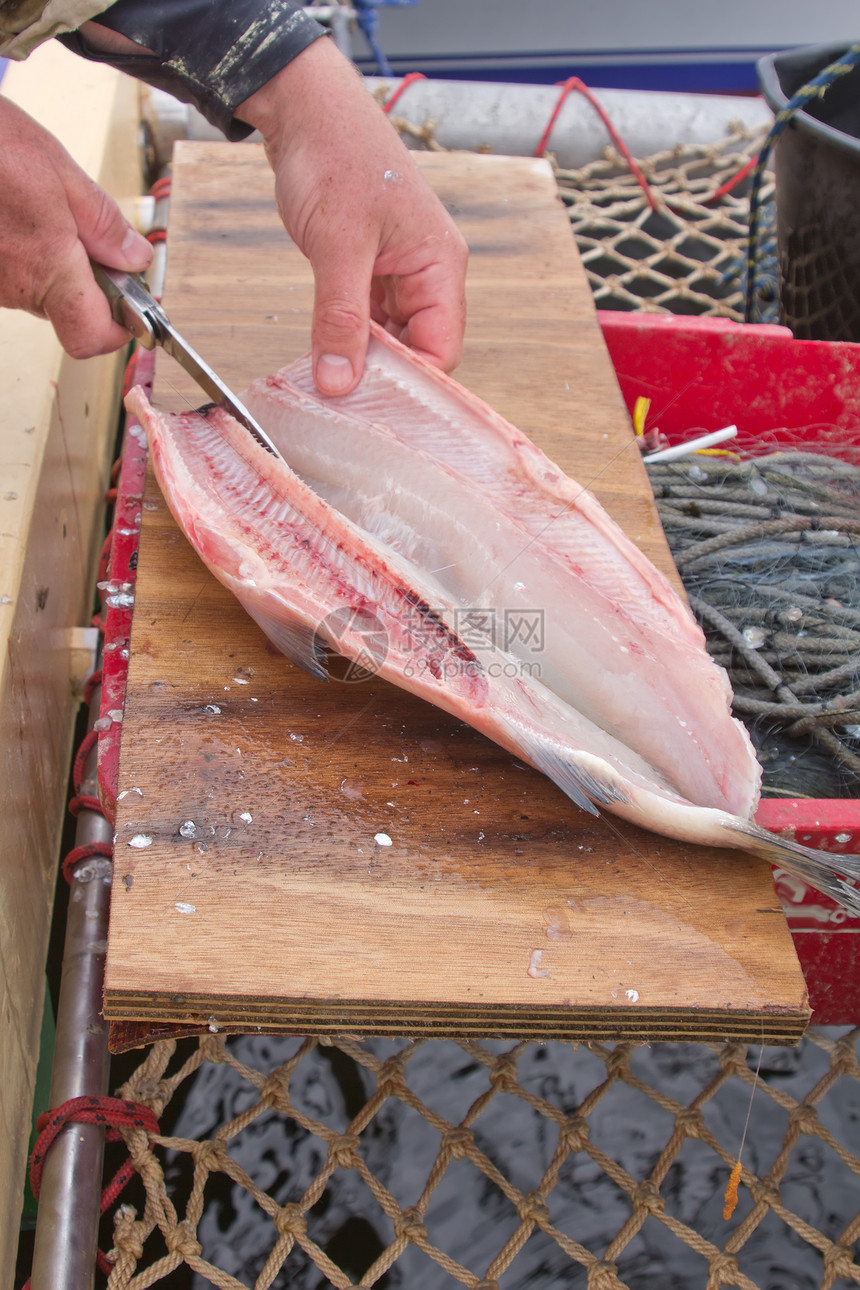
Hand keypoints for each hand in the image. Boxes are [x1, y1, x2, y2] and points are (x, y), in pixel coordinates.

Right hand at [0, 96, 152, 357]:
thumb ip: (102, 222)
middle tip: (84, 228)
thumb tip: (136, 257)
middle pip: (65, 306)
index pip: (91, 337)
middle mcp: (12, 287)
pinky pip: (6, 271)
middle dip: (84, 275)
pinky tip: (10, 208)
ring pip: (34, 286)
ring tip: (35, 204)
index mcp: (47, 268)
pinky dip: (17, 247)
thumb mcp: (57, 168)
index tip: (131, 303)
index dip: (118, 329)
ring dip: (47, 256)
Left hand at [237, 38, 467, 395]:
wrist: (304, 107)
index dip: (410, 383)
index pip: (442, 349)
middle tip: (342, 401)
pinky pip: (366, 320)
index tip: (369, 407)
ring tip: (328, 381)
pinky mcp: (369, 269)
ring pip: (389, 339)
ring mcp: (398, 272)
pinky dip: (346, 338)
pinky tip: (324, 353)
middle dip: (383, 376)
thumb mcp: (337, 246)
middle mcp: (427, 273)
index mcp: (440, 265)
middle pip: (418, 350)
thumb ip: (340, 318)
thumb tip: (339, 383)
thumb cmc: (334, 155)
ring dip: (360, 358)